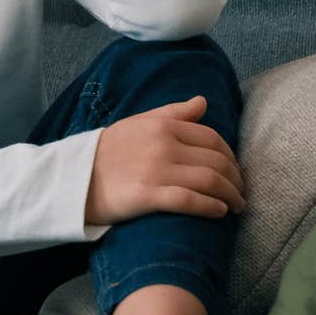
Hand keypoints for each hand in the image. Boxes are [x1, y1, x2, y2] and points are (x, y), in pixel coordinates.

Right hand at [84, 96, 245, 225]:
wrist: (74, 178)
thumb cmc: (108, 151)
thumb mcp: (139, 123)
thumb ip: (173, 112)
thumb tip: (203, 101)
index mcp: (162, 125)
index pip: (212, 139)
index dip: (231, 157)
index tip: (236, 171)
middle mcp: (163, 145)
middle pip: (216, 161)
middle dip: (236, 179)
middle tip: (241, 193)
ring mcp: (156, 170)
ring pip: (209, 181)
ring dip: (231, 196)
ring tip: (237, 207)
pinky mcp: (148, 195)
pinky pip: (190, 201)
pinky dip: (211, 207)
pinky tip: (220, 213)